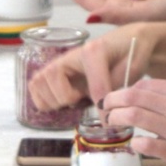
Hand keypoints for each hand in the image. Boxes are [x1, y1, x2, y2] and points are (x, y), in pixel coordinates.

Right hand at [28, 23, 160, 109]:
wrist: (128, 42)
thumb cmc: (130, 56)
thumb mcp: (130, 74)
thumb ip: (115, 92)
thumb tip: (106, 118)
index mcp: (94, 51)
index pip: (94, 86)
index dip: (102, 109)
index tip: (110, 123)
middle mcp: (71, 54)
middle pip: (51, 78)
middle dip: (65, 98)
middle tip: (82, 102)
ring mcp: (60, 61)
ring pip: (38, 82)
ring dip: (52, 99)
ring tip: (72, 102)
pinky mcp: (54, 70)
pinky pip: (35, 86)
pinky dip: (44, 99)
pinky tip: (63, 101)